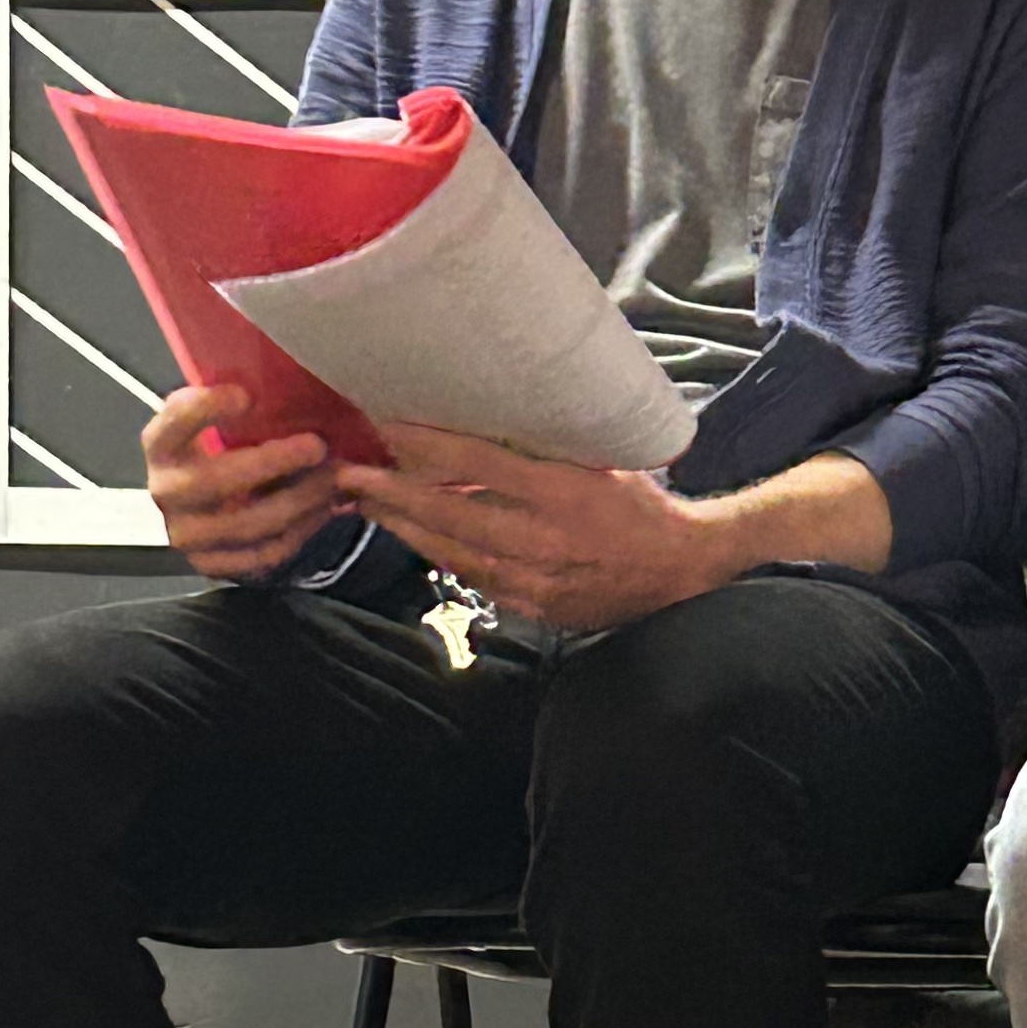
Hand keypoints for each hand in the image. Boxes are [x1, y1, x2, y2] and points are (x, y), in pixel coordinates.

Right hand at [145, 383, 339, 580]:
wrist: (200, 511)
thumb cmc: (217, 451)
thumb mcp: (214, 422)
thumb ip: (230, 403)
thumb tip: (284, 382)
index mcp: (161, 446)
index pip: (173, 424)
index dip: (205, 410)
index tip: (244, 396)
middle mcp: (165, 491)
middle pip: (219, 480)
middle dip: (274, 462)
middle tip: (318, 446)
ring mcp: (186, 534)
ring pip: (249, 522)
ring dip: (299, 500)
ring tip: (333, 480)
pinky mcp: (211, 565)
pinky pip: (262, 554)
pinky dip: (298, 534)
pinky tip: (322, 511)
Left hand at [335, 424, 727, 630]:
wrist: (678, 569)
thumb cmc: (638, 503)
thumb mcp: (598, 461)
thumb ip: (541, 450)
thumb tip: (483, 422)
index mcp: (562, 490)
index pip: (477, 464)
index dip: (425, 445)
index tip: (386, 428)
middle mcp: (543, 537)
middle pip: (449, 514)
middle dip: (392, 495)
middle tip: (348, 476)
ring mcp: (535, 578)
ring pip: (452, 551)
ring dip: (404, 527)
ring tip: (366, 505)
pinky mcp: (534, 605)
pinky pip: (473, 577)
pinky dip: (440, 554)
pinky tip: (415, 537)